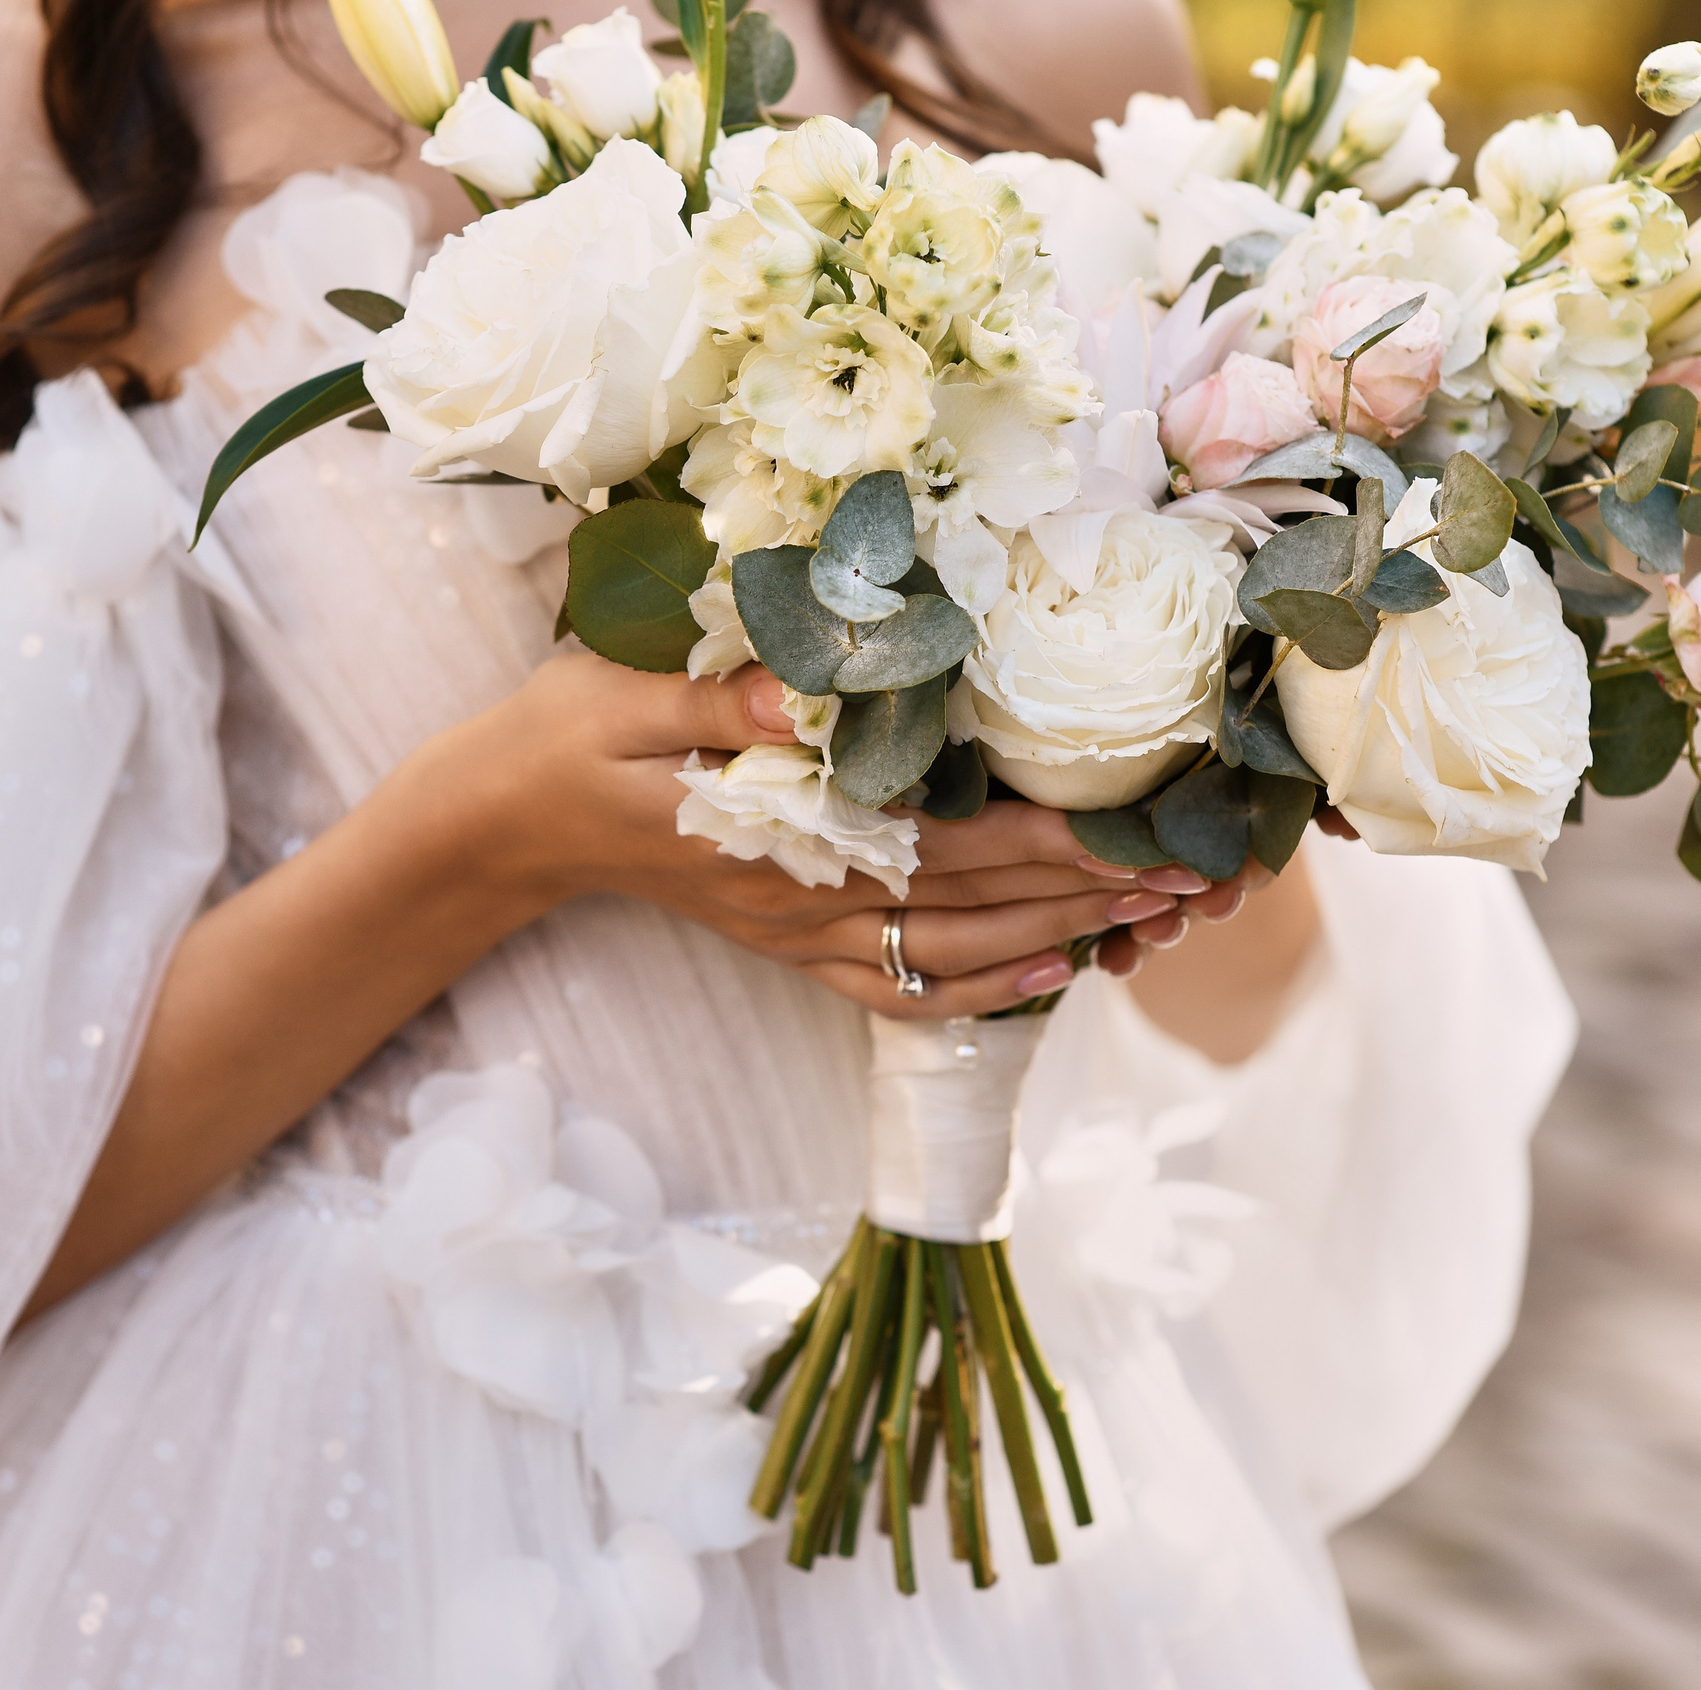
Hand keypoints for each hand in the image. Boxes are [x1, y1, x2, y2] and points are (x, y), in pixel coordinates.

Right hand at [429, 654, 1208, 1017]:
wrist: (503, 820)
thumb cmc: (565, 734)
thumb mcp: (621, 689)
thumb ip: (716, 691)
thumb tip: (810, 686)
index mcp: (774, 828)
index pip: (940, 845)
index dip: (1047, 844)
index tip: (1141, 833)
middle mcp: (800, 896)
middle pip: (971, 905)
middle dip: (1088, 894)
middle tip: (1197, 879)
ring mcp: (796, 929)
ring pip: (950, 956)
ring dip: (1059, 942)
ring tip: (1157, 922)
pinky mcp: (788, 939)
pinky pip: (895, 988)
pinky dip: (980, 993)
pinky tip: (1049, 978)